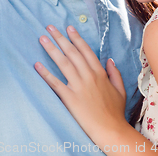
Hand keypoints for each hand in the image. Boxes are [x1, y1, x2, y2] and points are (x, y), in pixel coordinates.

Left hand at [35, 25, 127, 145]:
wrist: (112, 131)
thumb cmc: (115, 113)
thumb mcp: (120, 90)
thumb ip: (114, 73)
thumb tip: (109, 60)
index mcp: (99, 73)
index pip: (85, 50)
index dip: (76, 38)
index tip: (68, 27)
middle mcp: (88, 76)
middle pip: (72, 52)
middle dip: (60, 38)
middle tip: (49, 27)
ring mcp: (79, 86)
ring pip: (63, 63)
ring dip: (51, 49)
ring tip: (42, 38)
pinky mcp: (70, 98)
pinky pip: (55, 83)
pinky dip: (45, 73)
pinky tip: (37, 65)